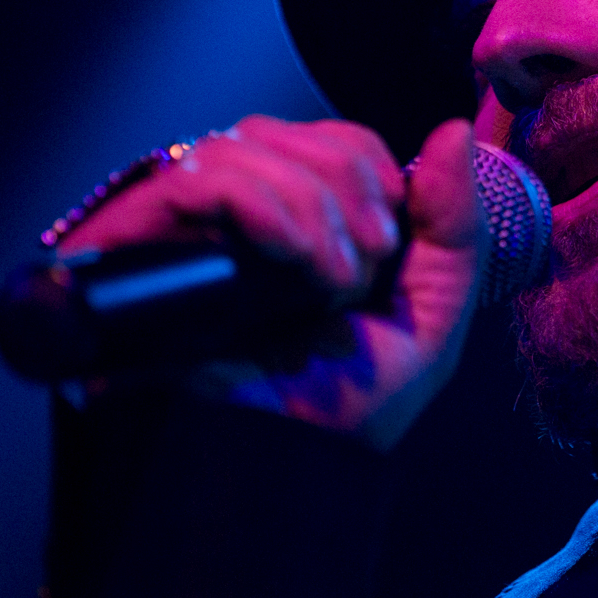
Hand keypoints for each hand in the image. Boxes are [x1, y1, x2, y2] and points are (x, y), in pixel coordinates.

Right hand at [58, 115, 485, 449]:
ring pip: (242, 145)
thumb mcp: (432, 313)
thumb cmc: (348, 404)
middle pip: (288, 132)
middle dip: (344, 189)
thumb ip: (456, 223)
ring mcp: (188, 225)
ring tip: (325, 281)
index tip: (388, 244)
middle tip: (359, 271)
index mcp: (305, 219)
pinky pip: (196, 177)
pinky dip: (256, 201)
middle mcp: (240, 212)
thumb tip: (456, 130)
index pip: (333, 139)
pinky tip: (288, 253)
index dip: (369, 170)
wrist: (282, 466)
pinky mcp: (140, 241)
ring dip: (307, 204)